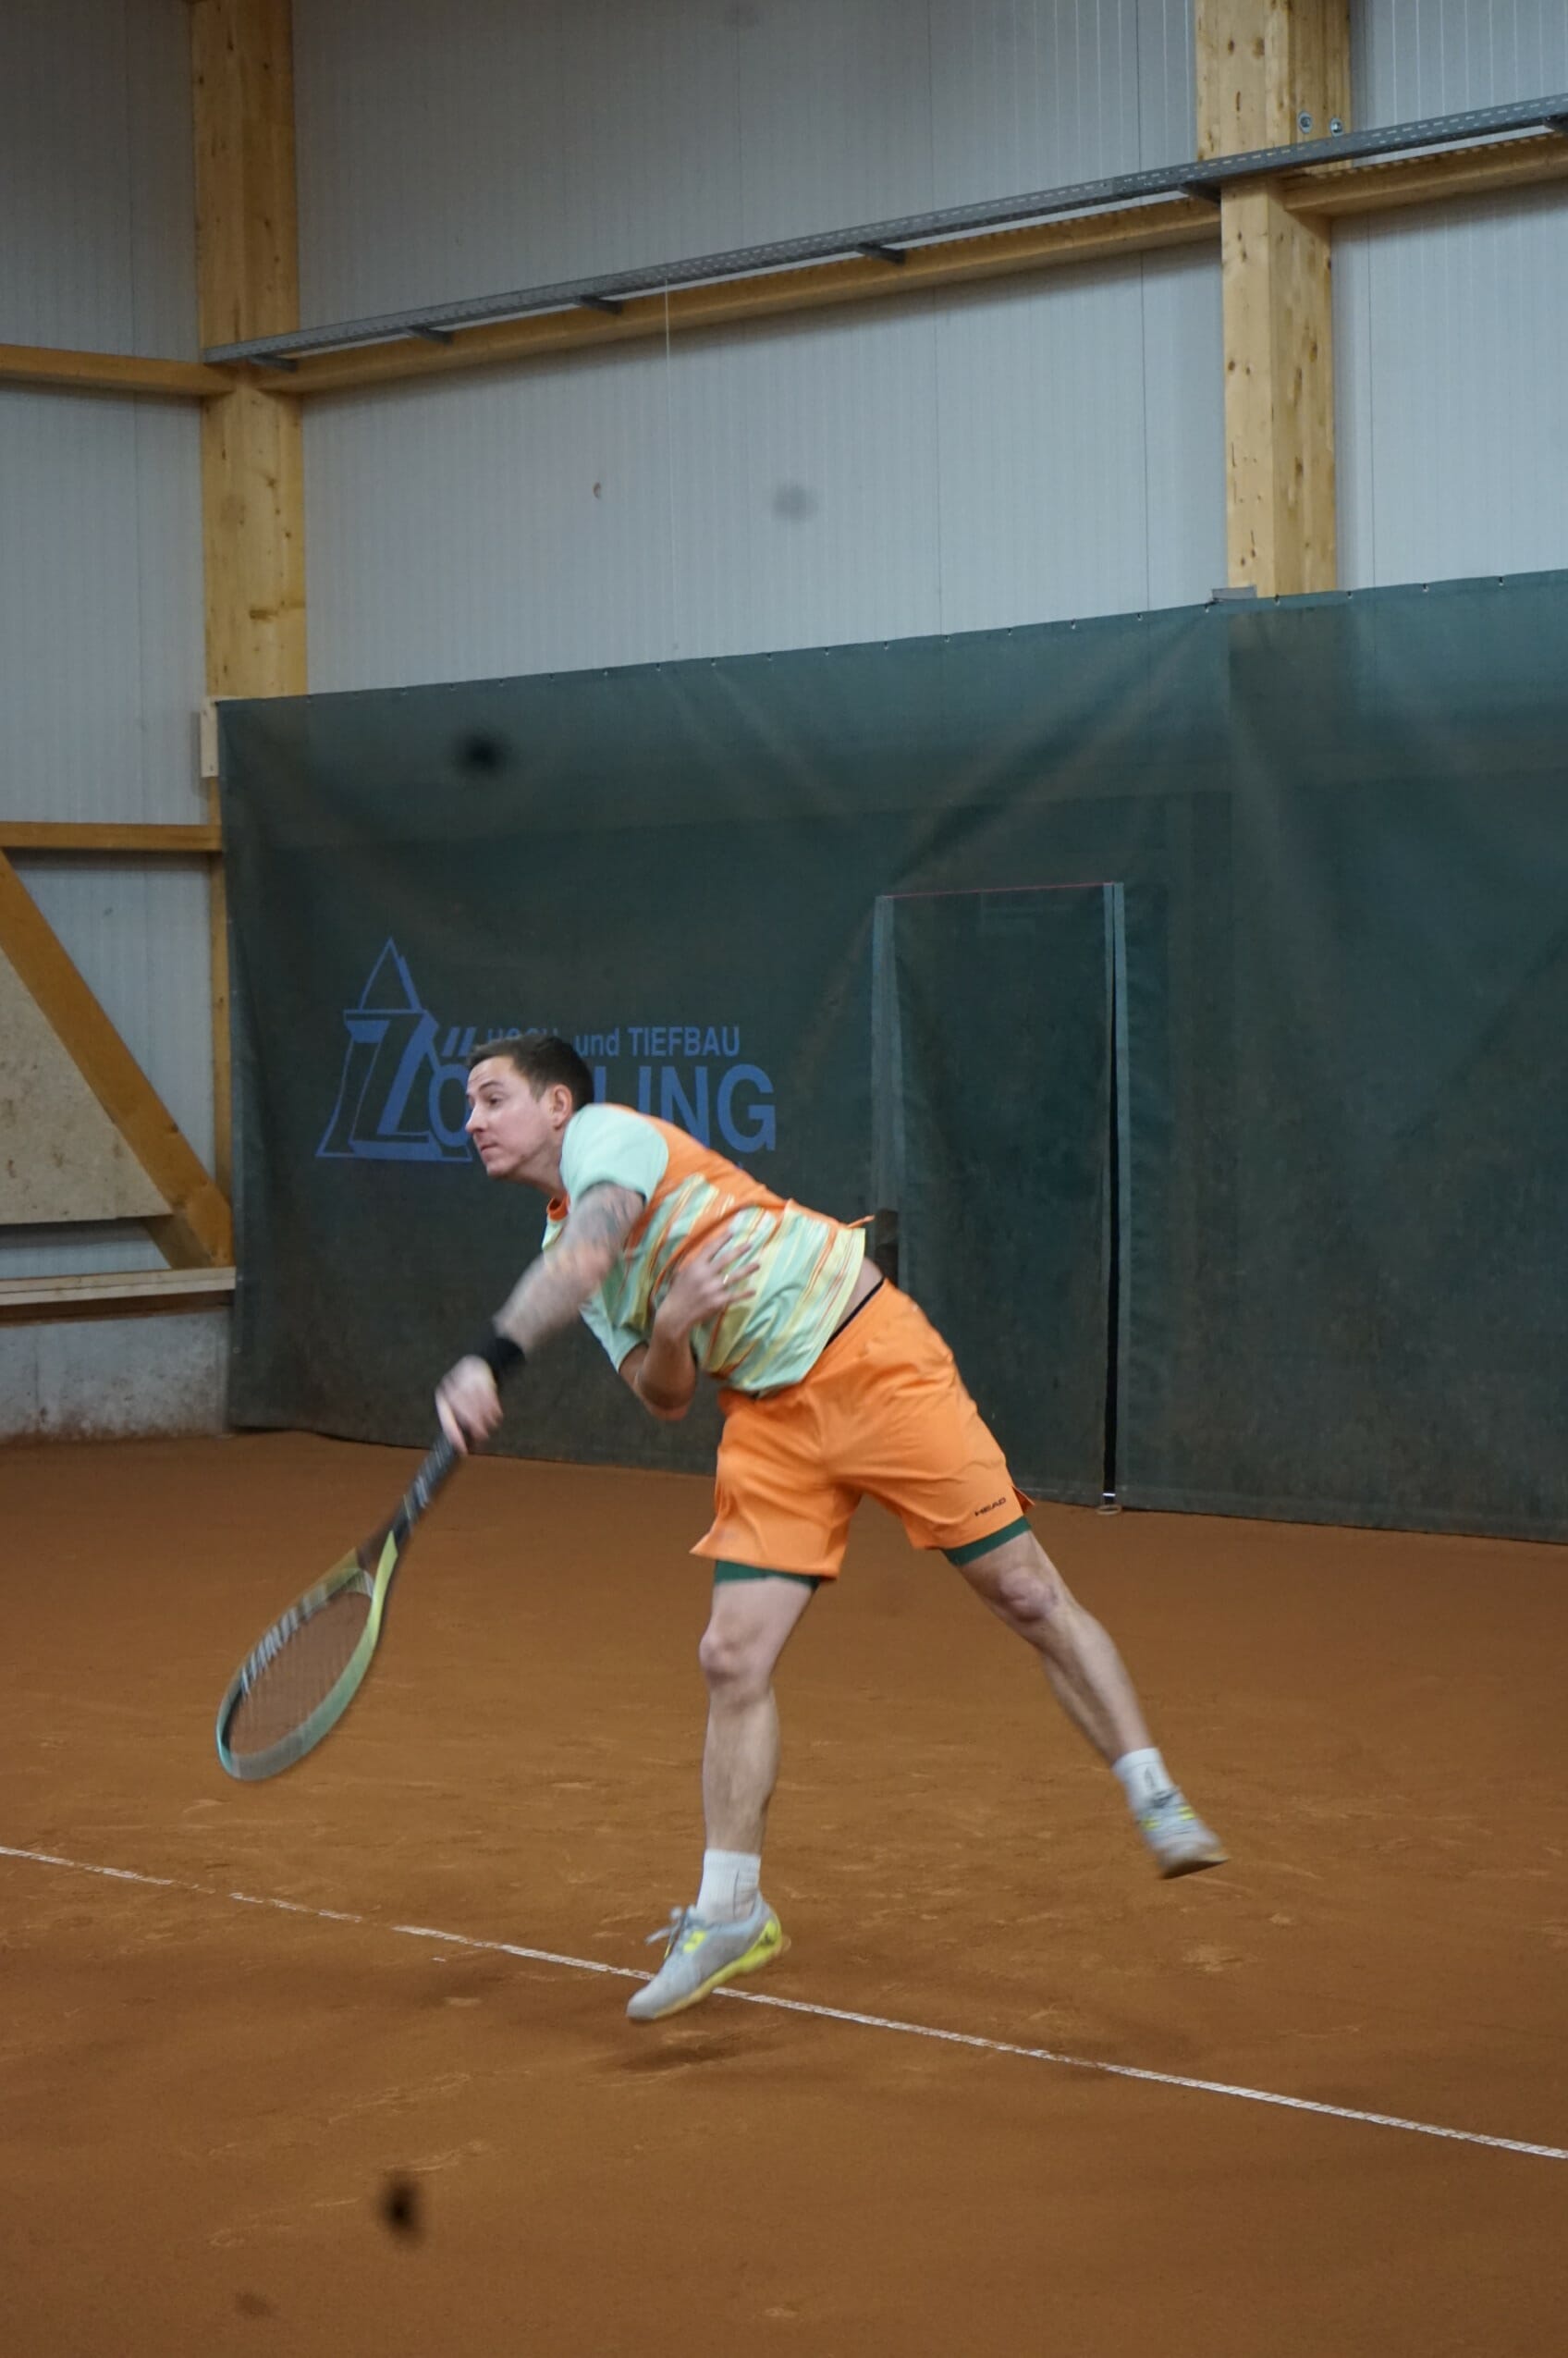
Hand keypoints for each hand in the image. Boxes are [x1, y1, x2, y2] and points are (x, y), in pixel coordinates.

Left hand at [435, 1355, 502, 1452]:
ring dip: (486, 1420)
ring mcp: (466, 1383)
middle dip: (475, 1428)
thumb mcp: (459, 1403)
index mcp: (443, 1398)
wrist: (475, 1365)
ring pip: (478, 1407)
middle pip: (465, 1414)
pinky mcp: (480, 1377)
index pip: (447, 1420)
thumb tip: (467, 1443)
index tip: (463, 1449)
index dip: (455, 1436)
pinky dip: (493, 1409)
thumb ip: (462, 1421)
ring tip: (491, 1426)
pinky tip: (496, 1416)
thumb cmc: (465, 1391)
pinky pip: (488, 1397)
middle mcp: (452, 1390)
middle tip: (483, 1437)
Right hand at [655, 1224, 764, 1339]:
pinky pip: (735, 1295)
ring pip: (734, 1276)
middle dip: (740, 1250)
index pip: (710, 1248)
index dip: (722, 1239)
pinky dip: (745, 1293)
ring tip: (758, 1264)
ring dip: (747, 1269)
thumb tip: (706, 1253)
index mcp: (695, 1266)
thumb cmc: (678, 1293)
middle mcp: (705, 1275)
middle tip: (751, 1244)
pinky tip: (753, 1290)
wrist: (676, 1315)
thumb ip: (694, 1263)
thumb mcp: (682, 1273)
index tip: (732, 1232)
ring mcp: (713, 1289)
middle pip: (726, 1259)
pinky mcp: (718, 1302)